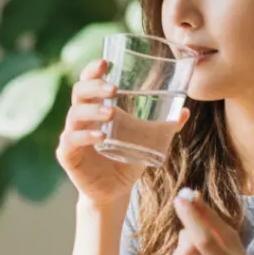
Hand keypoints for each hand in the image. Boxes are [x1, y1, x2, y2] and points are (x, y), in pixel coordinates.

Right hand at [56, 59, 187, 207]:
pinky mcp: (67, 155)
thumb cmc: (127, 159)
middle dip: (94, 86)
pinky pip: (71, 141)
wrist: (114, 192)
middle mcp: (81, 118)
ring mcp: (72, 136)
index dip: (92, 70)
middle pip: (78, 92)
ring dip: (92, 111)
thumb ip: (164, 126)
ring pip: (74, 115)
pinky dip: (85, 136)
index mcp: (95, 108)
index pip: (88, 82)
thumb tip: (185, 110)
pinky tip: (100, 136)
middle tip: (114, 89)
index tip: (105, 62)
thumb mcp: (147, 140)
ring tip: (111, 113)